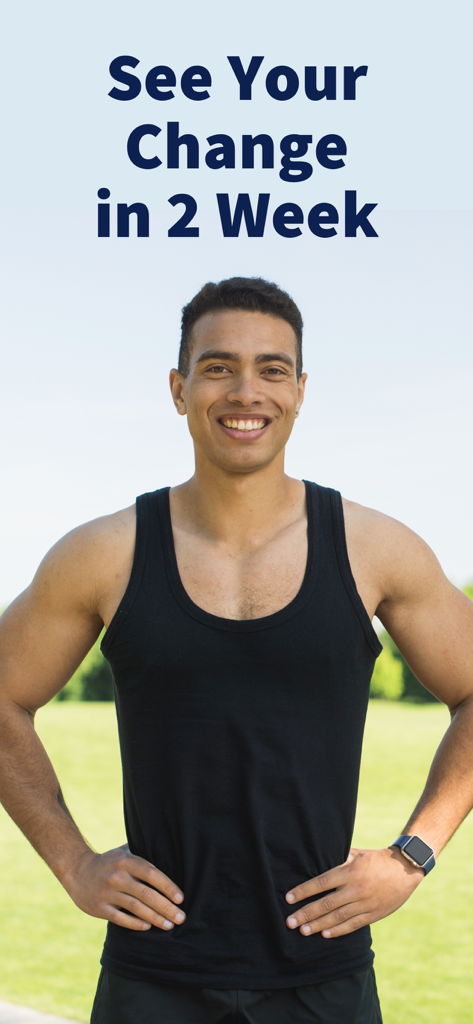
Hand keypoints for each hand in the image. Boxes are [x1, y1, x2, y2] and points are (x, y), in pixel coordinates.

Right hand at [64, 843, 185, 931]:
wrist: (77, 870)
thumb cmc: (109, 862)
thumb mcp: (123, 852)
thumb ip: (142, 853)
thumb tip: (170, 854)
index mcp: (126, 861)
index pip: (151, 874)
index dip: (167, 886)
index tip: (181, 898)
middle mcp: (117, 876)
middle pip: (146, 894)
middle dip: (166, 907)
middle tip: (181, 917)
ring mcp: (107, 893)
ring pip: (136, 908)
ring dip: (155, 918)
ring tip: (169, 925)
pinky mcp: (99, 907)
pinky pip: (120, 918)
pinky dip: (135, 923)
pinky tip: (148, 927)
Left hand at [285, 846, 423, 938]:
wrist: (405, 869)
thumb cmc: (376, 859)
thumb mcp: (357, 854)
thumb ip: (338, 859)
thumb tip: (317, 861)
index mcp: (350, 871)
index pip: (321, 882)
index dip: (304, 891)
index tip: (289, 898)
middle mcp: (356, 888)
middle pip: (326, 903)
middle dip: (306, 913)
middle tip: (290, 922)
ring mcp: (365, 903)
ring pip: (338, 917)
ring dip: (319, 925)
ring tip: (303, 930)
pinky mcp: (374, 914)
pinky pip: (353, 925)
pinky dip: (339, 931)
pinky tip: (325, 934)